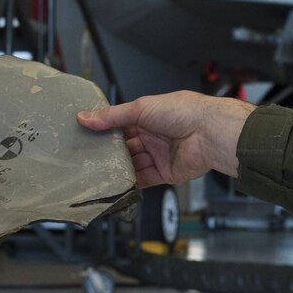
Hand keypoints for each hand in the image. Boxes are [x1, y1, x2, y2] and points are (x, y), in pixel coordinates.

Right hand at [76, 92, 255, 187]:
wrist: (208, 132)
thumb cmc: (182, 112)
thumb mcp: (141, 108)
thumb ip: (112, 116)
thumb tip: (85, 117)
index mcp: (147, 117)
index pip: (120, 125)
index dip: (104, 131)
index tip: (84, 137)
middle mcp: (152, 136)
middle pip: (124, 147)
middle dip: (108, 153)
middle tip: (86, 159)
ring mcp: (158, 155)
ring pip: (132, 165)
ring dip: (117, 169)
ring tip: (96, 174)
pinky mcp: (164, 173)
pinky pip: (143, 180)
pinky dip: (130, 183)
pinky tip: (116, 184)